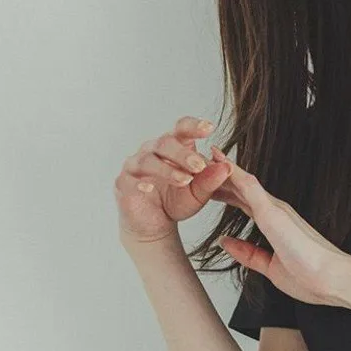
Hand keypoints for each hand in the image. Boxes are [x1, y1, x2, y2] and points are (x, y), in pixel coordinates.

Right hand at [114, 116, 231, 245]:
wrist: (156, 224)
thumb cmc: (177, 202)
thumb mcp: (199, 194)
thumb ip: (211, 180)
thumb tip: (227, 167)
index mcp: (173, 146)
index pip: (181, 129)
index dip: (194, 126)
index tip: (210, 128)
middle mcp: (152, 150)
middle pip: (165, 143)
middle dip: (183, 154)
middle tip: (199, 166)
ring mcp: (135, 165)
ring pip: (148, 160)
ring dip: (167, 169)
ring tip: (184, 180)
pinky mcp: (123, 182)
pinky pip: (129, 178)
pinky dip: (140, 182)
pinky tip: (150, 187)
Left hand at [205, 147, 350, 310]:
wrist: (333, 280)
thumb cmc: (312, 277)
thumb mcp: (270, 268)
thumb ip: (248, 254)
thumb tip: (226, 242)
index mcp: (275, 224)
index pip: (244, 203)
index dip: (225, 192)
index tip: (208, 185)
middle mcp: (276, 210)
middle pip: (240, 187)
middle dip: (219, 176)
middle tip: (198, 164)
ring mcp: (275, 208)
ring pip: (242, 180)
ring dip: (222, 167)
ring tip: (202, 153)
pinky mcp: (273, 211)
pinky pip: (247, 185)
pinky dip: (231, 172)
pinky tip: (217, 160)